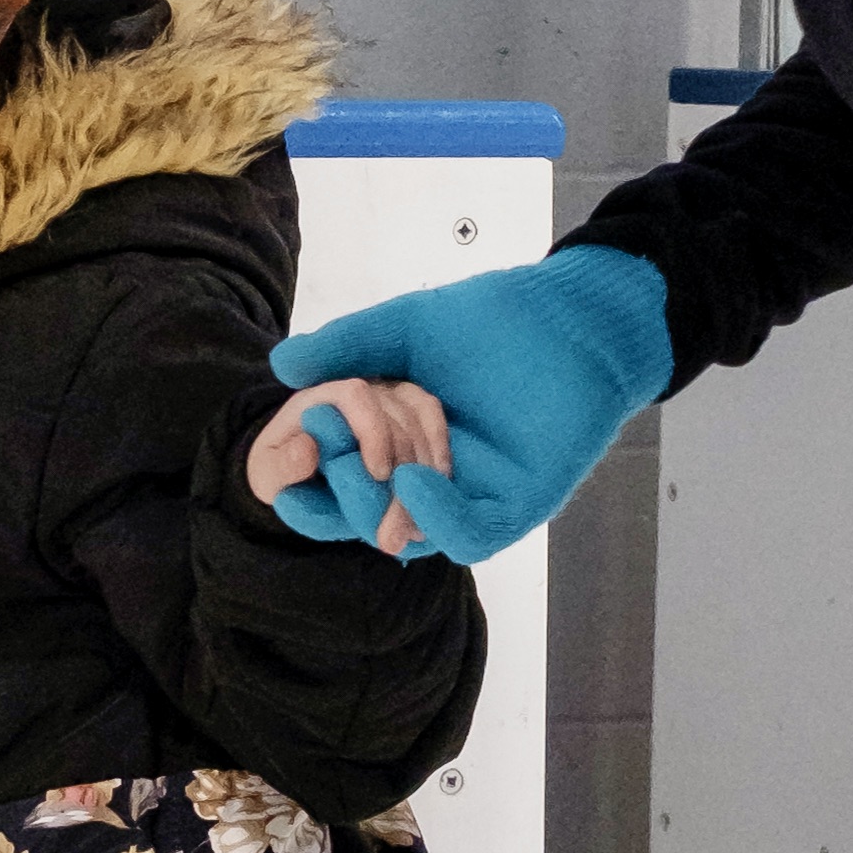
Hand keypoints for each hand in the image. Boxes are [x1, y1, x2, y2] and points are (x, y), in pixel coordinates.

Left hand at [249, 375, 454, 556]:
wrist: (303, 468)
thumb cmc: (283, 469)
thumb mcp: (267, 475)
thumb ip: (279, 467)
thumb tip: (307, 450)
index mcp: (323, 395)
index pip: (357, 396)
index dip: (373, 432)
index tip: (377, 476)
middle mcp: (362, 387)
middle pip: (396, 415)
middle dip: (402, 472)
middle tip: (396, 528)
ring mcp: (391, 394)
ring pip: (422, 421)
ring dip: (424, 476)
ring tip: (412, 528)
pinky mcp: (413, 409)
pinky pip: (435, 421)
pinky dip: (440, 456)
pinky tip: (435, 496)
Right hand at [264, 245, 670, 562]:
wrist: (571, 318)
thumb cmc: (497, 321)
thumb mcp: (406, 330)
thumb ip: (347, 346)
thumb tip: (281, 364)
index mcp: (398, 445)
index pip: (341, 482)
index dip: (307, 485)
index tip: (284, 465)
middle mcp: (431, 480)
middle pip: (368, 516)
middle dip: (337, 498)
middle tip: (319, 460)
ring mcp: (472, 497)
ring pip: (412, 534)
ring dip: (377, 510)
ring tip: (358, 471)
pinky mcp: (515, 506)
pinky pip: (469, 533)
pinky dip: (435, 517)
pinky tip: (411, 482)